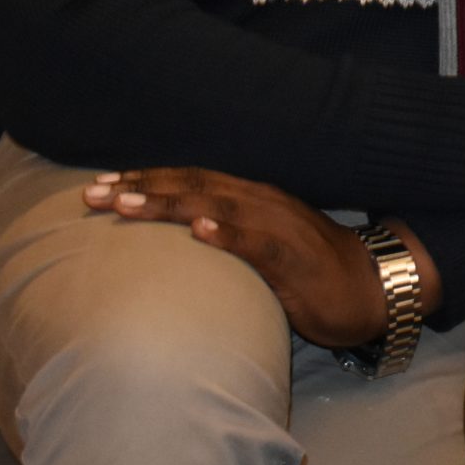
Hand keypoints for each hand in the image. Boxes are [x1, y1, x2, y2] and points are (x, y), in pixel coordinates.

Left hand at [84, 168, 424, 346]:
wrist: (372, 285)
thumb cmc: (311, 270)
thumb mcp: (262, 245)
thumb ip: (226, 235)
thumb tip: (179, 239)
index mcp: (251, 199)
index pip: (191, 180)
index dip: (145, 179)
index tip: (100, 184)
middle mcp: (261, 203)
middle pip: (193, 186)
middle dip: (140, 188)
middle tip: (91, 194)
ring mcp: (279, 228)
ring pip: (217, 206)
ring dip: (169, 204)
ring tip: (126, 204)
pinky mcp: (295, 259)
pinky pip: (259, 242)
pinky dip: (229, 234)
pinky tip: (200, 230)